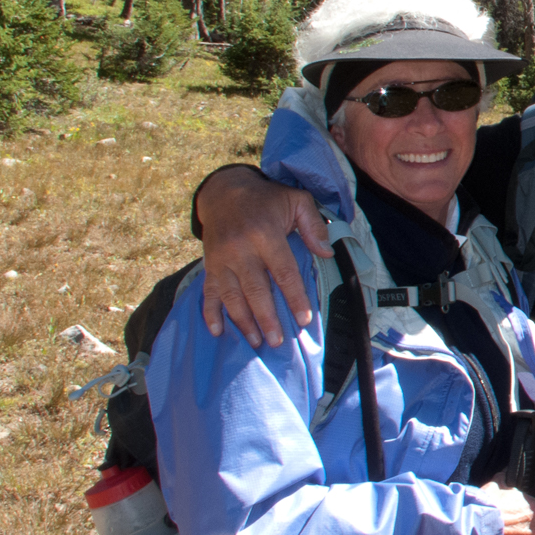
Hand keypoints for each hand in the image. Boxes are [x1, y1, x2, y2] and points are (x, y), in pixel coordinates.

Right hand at [195, 166, 332, 346]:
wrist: (225, 192)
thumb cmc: (268, 199)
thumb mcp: (297, 200)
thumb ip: (314, 225)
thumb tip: (327, 252)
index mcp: (265, 234)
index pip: (283, 272)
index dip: (294, 297)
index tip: (304, 319)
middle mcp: (240, 249)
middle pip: (255, 289)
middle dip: (266, 318)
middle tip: (277, 341)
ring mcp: (221, 259)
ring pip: (232, 296)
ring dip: (243, 321)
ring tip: (255, 342)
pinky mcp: (210, 265)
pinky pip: (208, 292)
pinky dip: (210, 313)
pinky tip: (217, 331)